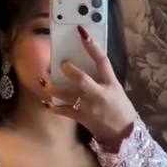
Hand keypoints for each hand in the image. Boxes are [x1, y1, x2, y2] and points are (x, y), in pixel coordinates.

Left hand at [40, 25, 137, 147]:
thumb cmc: (120, 108)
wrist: (123, 133)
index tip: (82, 33)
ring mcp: (90, 107)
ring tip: (43, 82)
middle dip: (70, 71)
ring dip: (53, 89)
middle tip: (61, 64)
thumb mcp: (116, 89)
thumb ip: (102, 78)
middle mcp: (100, 94)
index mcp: (111, 83)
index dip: (92, 47)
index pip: (102, 61)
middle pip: (83, 80)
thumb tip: (84, 63)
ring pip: (69, 96)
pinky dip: (54, 107)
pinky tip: (46, 102)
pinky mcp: (82, 118)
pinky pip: (64, 111)